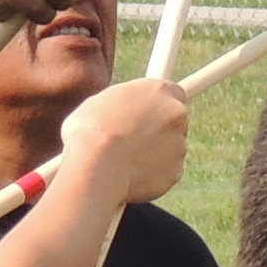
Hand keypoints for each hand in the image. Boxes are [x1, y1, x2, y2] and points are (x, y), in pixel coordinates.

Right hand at [57, 79, 190, 210]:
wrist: (95, 165)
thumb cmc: (87, 133)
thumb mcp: (98, 104)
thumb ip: (120, 105)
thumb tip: (117, 112)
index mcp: (157, 90)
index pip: (173, 92)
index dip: (160, 105)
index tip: (152, 114)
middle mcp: (175, 113)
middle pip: (175, 121)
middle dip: (159, 130)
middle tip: (135, 140)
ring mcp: (179, 143)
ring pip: (171, 148)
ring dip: (155, 154)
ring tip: (124, 160)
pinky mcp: (176, 170)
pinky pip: (166, 172)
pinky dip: (153, 175)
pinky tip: (130, 176)